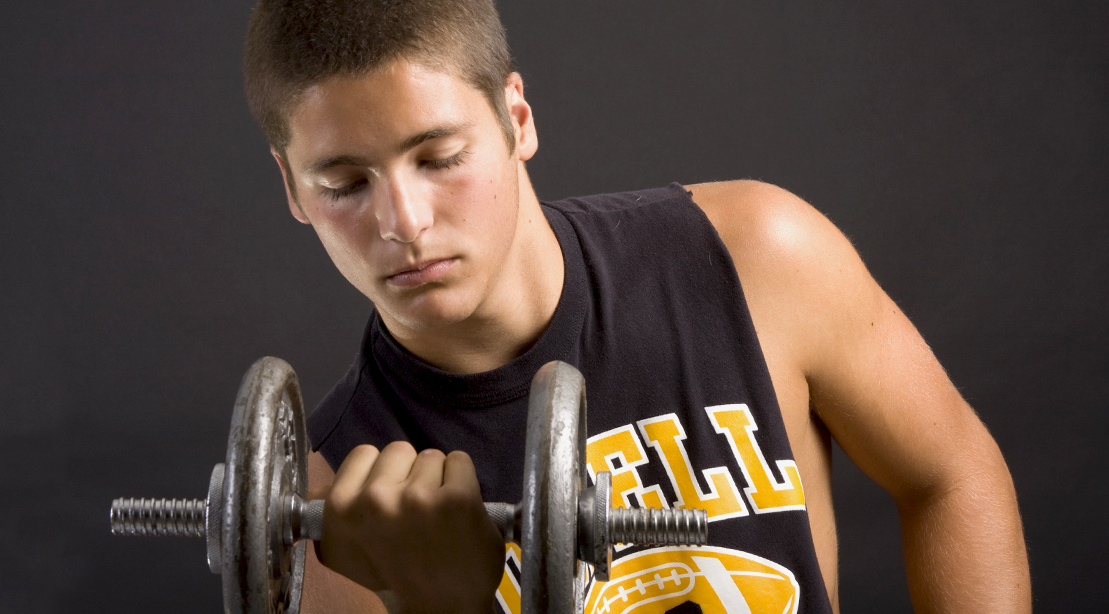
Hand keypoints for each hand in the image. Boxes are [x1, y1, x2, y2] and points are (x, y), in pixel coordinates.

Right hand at [316, 442, 504, 613]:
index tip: (389, 494)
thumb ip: (339, 512)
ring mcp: (416, 498)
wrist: (441, 606)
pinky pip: (459, 461)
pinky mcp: (456, 498)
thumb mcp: (349, 548)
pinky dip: (463, 479)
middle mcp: (374, 502)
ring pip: (431, 456)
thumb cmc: (398, 573)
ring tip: (437, 514)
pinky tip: (458, 509)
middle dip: (409, 472)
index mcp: (341, 511)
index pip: (362, 454)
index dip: (380, 472)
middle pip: (398, 450)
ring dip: (437, 478)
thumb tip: (322, 487)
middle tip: (415, 509)